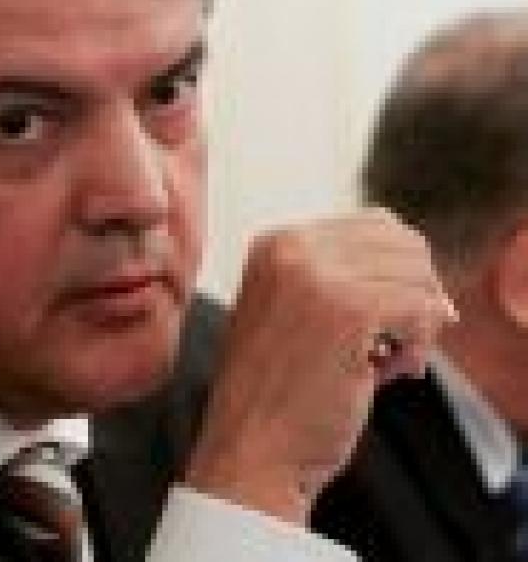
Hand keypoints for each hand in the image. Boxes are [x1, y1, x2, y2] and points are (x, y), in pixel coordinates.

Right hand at [183, 209, 455, 523]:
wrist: (250, 451)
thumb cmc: (277, 396)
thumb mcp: (292, 313)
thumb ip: (341, 279)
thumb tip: (427, 274)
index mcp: (273, 243)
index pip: (376, 225)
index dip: (400, 274)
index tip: (388, 322)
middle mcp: (290, 248)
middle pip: (405, 243)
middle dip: (417, 294)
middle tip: (397, 346)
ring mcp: (316, 276)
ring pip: (419, 275)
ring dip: (421, 323)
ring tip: (390, 362)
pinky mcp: (346, 311)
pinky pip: (424, 308)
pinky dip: (421, 344)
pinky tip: (393, 372)